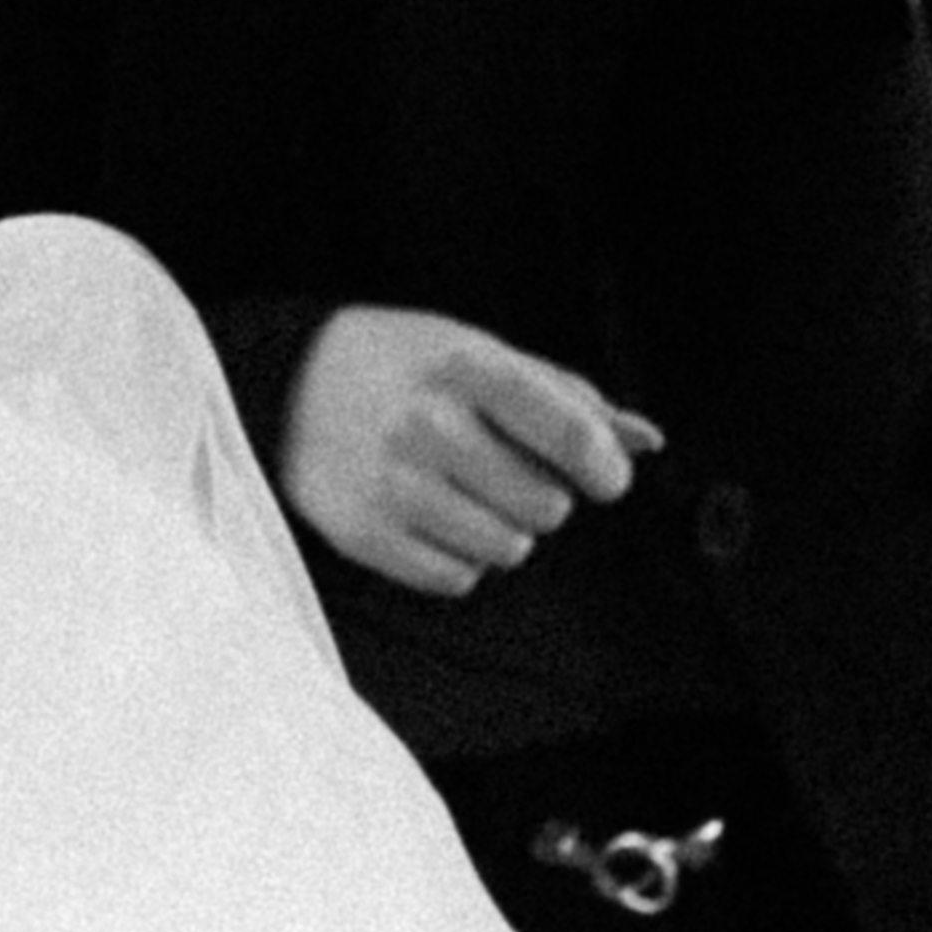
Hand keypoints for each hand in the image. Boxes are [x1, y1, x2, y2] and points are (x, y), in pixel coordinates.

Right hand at [277, 305, 652, 595]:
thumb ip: (566, 397)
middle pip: (548, 508)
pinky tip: (429, 515)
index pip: (570, 431)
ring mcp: (394, 484)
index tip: (604, 476)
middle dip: (539, 495)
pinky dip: (456, 556)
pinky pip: (457, 579)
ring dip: (500, 529)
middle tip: (499, 469)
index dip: (604, 466)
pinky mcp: (365, 534)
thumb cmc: (402, 365)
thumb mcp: (480, 353)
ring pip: (507, 551)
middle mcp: (429, 426)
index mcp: (465, 368)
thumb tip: (645, 441)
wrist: (287, 383)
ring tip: (461, 491)